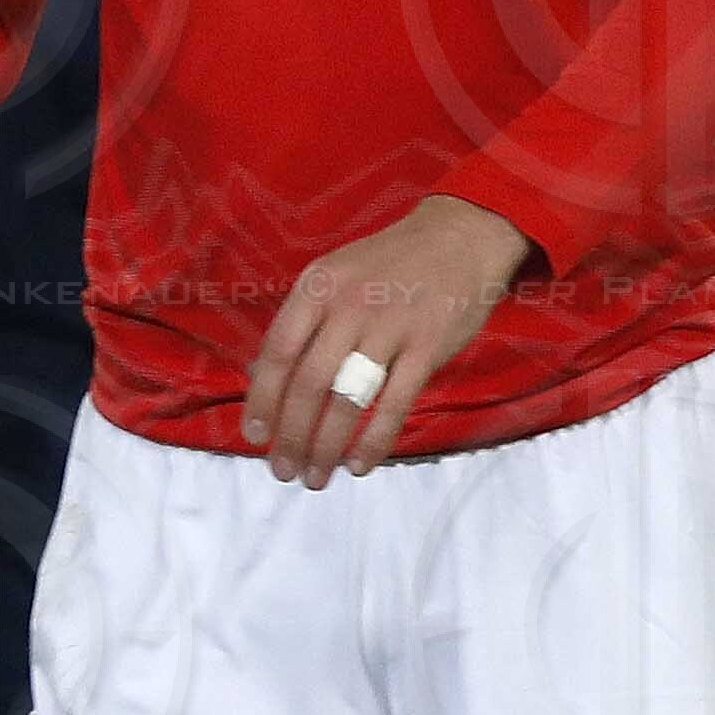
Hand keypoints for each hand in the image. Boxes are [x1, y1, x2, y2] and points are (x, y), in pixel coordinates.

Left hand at [240, 195, 534, 484]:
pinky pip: (394, 405)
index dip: (262, 399)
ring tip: (316, 477)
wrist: (459, 237)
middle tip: (284, 470)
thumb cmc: (389, 264)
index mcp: (317, 286)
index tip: (255, 436)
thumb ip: (302, 322)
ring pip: (347, 400)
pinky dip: (374, 441)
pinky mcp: (427, 347)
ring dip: (326, 446)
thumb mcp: (335, 274)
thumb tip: (262, 376)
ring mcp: (389, 326)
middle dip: (292, 435)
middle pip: (309, 384)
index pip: (279, 351)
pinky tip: (359, 465)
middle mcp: (348, 306)